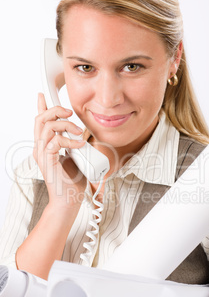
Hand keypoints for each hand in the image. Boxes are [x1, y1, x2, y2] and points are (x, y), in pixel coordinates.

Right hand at [33, 93, 86, 207]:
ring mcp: (43, 155)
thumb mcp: (74, 157)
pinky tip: (79, 144)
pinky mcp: (48, 161)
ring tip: (79, 132)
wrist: (69, 201)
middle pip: (40, 119)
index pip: (40, 122)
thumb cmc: (72, 182)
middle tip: (69, 113)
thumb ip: (73, 145)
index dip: (42, 107)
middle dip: (55, 111)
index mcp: (46, 146)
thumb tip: (80, 136)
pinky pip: (55, 141)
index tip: (43, 96)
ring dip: (65, 125)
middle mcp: (41, 148)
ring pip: (47, 127)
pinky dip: (70, 140)